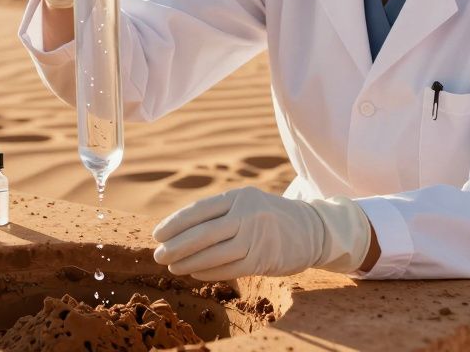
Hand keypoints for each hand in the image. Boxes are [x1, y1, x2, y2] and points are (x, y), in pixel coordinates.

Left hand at [152, 186, 371, 280]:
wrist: (312, 229)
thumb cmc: (269, 217)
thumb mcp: (246, 203)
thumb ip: (219, 214)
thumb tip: (178, 230)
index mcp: (239, 197)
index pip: (199, 211)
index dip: (175, 224)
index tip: (157, 235)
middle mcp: (246, 214)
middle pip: (203, 233)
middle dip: (176, 246)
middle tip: (158, 256)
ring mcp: (256, 237)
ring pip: (213, 253)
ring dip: (188, 262)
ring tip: (172, 267)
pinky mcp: (263, 258)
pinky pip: (228, 268)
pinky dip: (207, 271)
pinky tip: (194, 272)